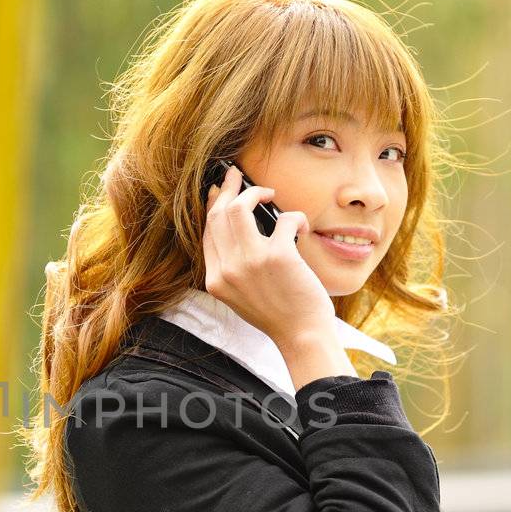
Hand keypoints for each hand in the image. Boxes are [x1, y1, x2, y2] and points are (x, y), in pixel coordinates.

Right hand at [203, 164, 336, 347]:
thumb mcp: (241, 295)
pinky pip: (283, 219)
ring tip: (270, 194)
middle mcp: (227, 270)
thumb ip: (232, 267)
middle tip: (239, 175)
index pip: (208, 231)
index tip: (222, 190)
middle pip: (219, 215)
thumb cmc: (277, 314)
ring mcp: (250, 262)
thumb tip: (236, 227)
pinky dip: (296, 218)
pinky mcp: (278, 257)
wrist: (301, 335)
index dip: (214, 205)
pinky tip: (302, 227)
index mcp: (215, 279)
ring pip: (239, 209)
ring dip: (256, 193)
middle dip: (230, 188)